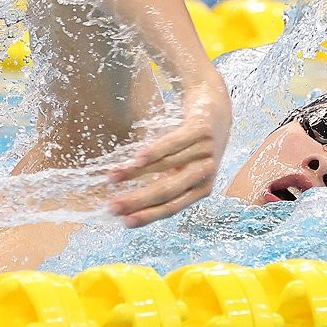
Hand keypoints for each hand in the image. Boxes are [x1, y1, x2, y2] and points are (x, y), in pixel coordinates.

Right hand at [105, 76, 231, 226]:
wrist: (216, 104)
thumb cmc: (195, 143)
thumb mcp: (185, 168)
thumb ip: (166, 183)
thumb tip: (131, 205)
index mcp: (202, 187)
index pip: (172, 207)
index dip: (148, 216)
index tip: (123, 222)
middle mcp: (206, 172)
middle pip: (167, 191)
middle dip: (137, 201)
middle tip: (112, 207)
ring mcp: (206, 150)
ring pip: (165, 166)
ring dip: (135, 173)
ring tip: (111, 177)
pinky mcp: (202, 129)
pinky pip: (175, 142)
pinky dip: (155, 152)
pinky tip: (137, 158)